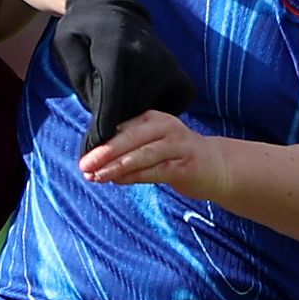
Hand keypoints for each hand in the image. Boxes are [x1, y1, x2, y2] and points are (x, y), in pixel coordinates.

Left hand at [50, 0, 194, 151]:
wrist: (110, 6)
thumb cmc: (81, 31)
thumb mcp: (68, 50)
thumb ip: (84, 86)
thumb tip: (101, 126)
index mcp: (117, 51)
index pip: (110, 102)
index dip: (100, 132)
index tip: (91, 154)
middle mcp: (148, 59)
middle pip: (129, 113)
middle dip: (113, 131)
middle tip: (95, 149)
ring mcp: (167, 66)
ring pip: (147, 114)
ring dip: (130, 123)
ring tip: (114, 121)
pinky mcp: (179, 75)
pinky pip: (166, 109)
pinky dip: (150, 113)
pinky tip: (137, 106)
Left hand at [81, 111, 229, 197]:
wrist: (215, 166)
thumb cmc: (175, 154)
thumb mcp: (152, 141)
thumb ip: (128, 144)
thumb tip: (94, 156)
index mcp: (153, 118)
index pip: (121, 128)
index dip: (100, 142)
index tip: (82, 156)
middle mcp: (165, 127)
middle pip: (129, 139)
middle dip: (104, 153)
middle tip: (84, 166)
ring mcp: (176, 146)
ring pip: (140, 156)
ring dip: (115, 167)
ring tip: (95, 177)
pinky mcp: (184, 166)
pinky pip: (153, 172)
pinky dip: (132, 177)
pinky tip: (117, 181)